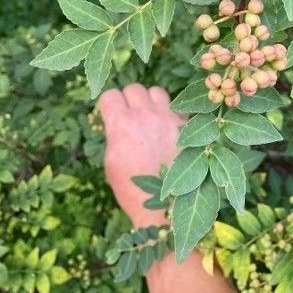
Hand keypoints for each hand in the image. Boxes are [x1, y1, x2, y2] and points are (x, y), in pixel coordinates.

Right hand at [99, 84, 184, 227]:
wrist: (164, 204)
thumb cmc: (132, 188)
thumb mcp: (111, 162)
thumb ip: (114, 134)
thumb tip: (116, 121)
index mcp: (122, 124)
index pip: (110, 95)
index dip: (108, 104)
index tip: (110, 113)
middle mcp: (146, 114)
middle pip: (134, 88)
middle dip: (128, 99)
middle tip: (129, 115)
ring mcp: (168, 117)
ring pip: (156, 91)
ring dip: (150, 101)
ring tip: (149, 117)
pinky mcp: (185, 124)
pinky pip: (174, 106)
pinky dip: (168, 112)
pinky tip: (165, 128)